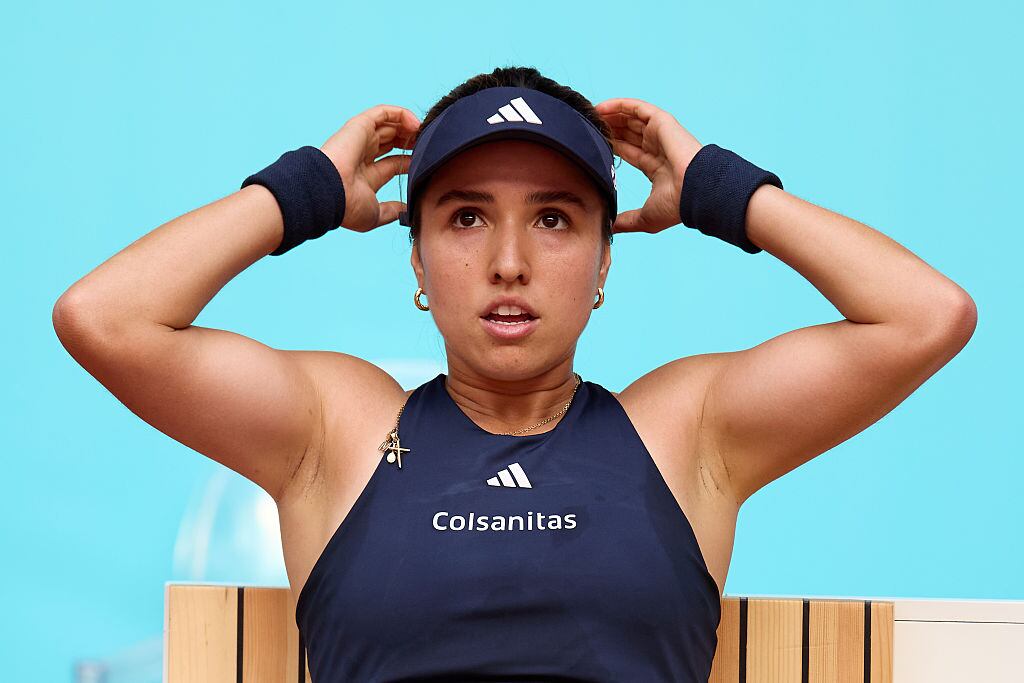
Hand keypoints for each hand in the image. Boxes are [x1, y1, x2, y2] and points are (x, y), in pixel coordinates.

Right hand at [319, 104, 420, 231]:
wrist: (329, 194)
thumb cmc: (347, 208)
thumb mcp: (375, 215)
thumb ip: (391, 211)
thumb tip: (406, 210)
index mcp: (367, 175)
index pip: (394, 163)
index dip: (410, 161)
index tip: (428, 163)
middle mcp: (363, 155)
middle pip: (392, 142)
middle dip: (411, 142)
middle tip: (429, 145)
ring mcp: (361, 139)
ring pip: (389, 125)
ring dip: (409, 127)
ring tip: (426, 132)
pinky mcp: (360, 126)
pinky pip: (383, 113)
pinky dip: (401, 114)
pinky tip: (415, 123)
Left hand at [594, 98, 702, 233]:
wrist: (695, 192)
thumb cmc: (676, 206)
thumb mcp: (645, 218)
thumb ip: (626, 221)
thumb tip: (609, 229)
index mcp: (656, 167)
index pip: (629, 151)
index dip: (611, 146)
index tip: (592, 144)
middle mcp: (658, 148)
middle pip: (628, 133)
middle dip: (608, 129)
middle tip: (586, 127)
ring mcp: (661, 134)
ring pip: (630, 119)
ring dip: (610, 116)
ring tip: (589, 115)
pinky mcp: (662, 122)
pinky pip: (637, 108)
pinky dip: (619, 105)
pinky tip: (601, 107)